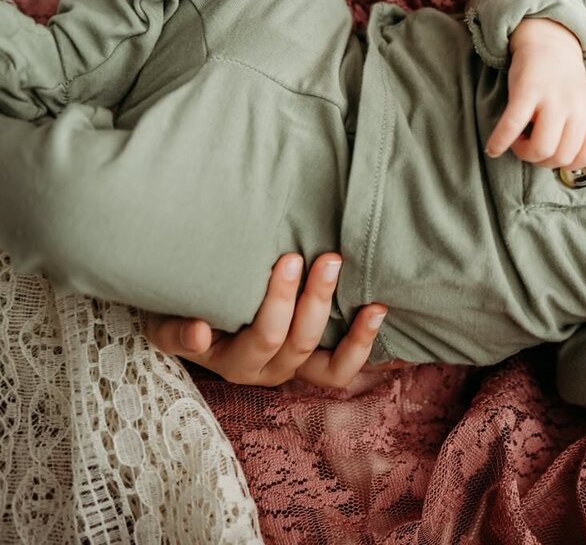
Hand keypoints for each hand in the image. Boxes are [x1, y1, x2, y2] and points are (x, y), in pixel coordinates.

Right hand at [145, 252, 387, 387]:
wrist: (190, 316)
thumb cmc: (180, 310)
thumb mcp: (165, 320)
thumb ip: (176, 331)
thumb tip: (200, 332)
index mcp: (230, 361)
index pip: (263, 336)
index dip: (280, 302)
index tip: (288, 258)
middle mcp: (264, 370)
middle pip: (297, 342)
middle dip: (315, 298)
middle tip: (327, 257)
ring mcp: (291, 369)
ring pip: (327, 361)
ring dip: (350, 326)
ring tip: (366, 295)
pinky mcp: (312, 364)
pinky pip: (341, 369)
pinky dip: (363, 344)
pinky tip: (378, 311)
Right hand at [485, 18, 585, 168]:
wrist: (549, 45)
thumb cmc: (562, 87)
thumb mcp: (582, 108)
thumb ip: (579, 134)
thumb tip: (561, 168)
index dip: (564, 163)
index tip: (551, 154)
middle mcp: (578, 108)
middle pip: (561, 157)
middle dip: (541, 161)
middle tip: (530, 147)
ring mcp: (554, 99)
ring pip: (542, 149)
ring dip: (524, 153)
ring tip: (517, 142)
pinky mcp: (528, 91)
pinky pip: (513, 126)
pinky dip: (500, 142)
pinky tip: (493, 148)